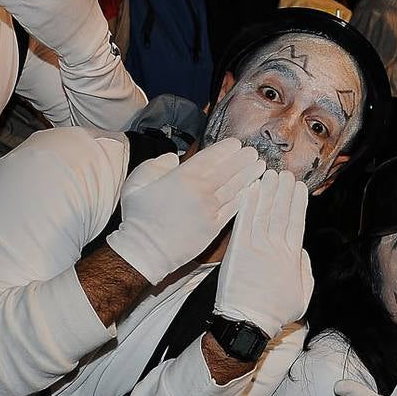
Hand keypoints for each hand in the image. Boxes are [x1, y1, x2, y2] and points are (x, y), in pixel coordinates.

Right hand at [106, 138, 265, 284]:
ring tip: (259, 166)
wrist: (145, 251)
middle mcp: (201, 191)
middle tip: (253, 152)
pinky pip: (234, 208)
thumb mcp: (137, 183)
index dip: (226, 149)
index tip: (235, 144)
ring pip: (235, 187)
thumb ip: (156, 165)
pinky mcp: (215, 227)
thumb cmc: (138, 217)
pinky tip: (251, 190)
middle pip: (228, 170)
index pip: (211, 157)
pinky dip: (244, 197)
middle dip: (243, 159)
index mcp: (183, 177)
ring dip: (249, 175)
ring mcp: (211, 210)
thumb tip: (174, 158)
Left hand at [213, 169, 312, 338]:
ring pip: (262, 213)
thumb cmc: (275, 313)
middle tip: (285, 174)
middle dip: (283, 191)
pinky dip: (247, 205)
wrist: (247, 322)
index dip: (298, 203)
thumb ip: (304, 270)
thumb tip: (302, 252)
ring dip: (267, 192)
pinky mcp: (237, 249)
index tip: (299, 187)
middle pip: (280, 213)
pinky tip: (250, 191)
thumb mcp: (303, 295)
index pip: (296, 222)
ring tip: (270, 175)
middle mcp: (274, 247)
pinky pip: (243, 222)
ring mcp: (255, 247)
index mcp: (292, 257)